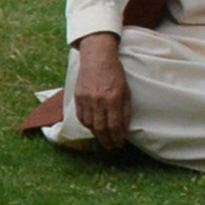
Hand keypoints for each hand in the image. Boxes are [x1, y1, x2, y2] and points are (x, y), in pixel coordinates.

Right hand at [70, 33, 131, 148]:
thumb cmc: (115, 74)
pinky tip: (92, 127)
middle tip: (110, 147)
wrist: (97, 58)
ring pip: (90, 124)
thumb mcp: (126, 91)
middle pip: (101, 128)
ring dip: (96, 134)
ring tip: (102, 138)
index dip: (117, 138)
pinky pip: (81, 116)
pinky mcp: (78, 96)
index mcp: (113, 98)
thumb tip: (124, 128)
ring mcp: (86, 99)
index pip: (115, 125)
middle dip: (106, 140)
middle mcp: (99, 100)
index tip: (119, 144)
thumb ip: (125, 110)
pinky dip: (86, 124)